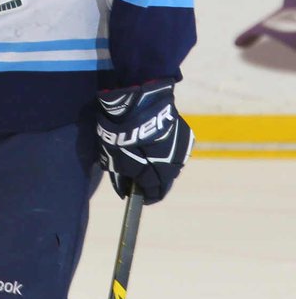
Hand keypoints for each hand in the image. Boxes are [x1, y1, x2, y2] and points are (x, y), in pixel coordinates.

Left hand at [96, 78, 192, 203]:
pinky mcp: (185, 135)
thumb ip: (121, 172)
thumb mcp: (113, 155)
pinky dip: (167, 149)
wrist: (138, 103)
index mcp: (154, 175)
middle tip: (143, 178)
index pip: (153, 193)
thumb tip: (124, 183)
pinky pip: (176, 148)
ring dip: (162, 164)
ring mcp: (180, 151)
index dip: (145, 196)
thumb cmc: (121, 131)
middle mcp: (171, 166)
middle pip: (165, 180)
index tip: (138, 195)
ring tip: (150, 159)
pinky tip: (157, 143)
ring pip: (172, 164)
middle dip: (154, 182)